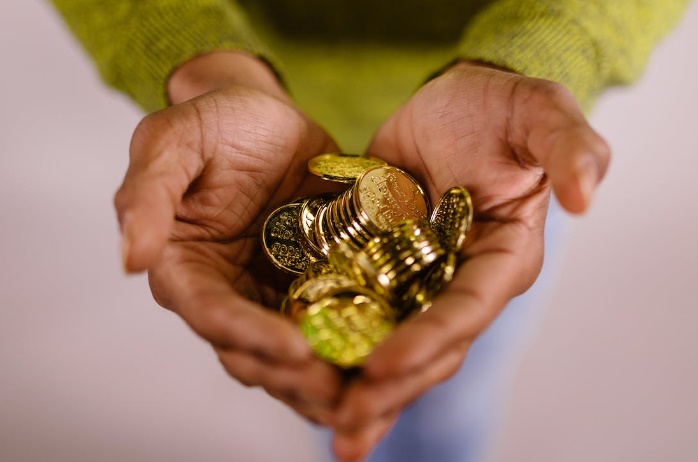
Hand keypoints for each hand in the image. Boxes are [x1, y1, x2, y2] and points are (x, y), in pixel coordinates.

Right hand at [114, 52, 344, 423]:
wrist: (265, 115)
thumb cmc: (214, 122)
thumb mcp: (172, 141)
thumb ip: (147, 196)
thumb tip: (130, 260)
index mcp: (185, 266)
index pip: (211, 313)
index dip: (249, 335)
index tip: (296, 350)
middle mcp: (227, 291)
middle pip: (253, 350)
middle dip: (294, 376)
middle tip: (341, 392)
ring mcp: (270, 292)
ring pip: (293, 350)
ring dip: (326, 377)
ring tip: (368, 391)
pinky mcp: (311, 283)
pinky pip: (331, 320)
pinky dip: (353, 344)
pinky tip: (387, 359)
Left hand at [330, 62, 610, 459]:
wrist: (450, 102)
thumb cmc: (499, 108)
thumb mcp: (539, 113)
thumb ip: (568, 148)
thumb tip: (585, 200)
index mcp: (502, 258)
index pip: (467, 309)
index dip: (429, 339)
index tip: (381, 366)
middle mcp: (461, 281)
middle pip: (429, 347)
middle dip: (390, 387)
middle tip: (343, 423)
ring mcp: (418, 280)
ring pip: (392, 344)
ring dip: (362, 388)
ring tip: (326, 426)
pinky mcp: (381, 267)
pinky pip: (360, 313)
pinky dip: (338, 347)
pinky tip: (303, 378)